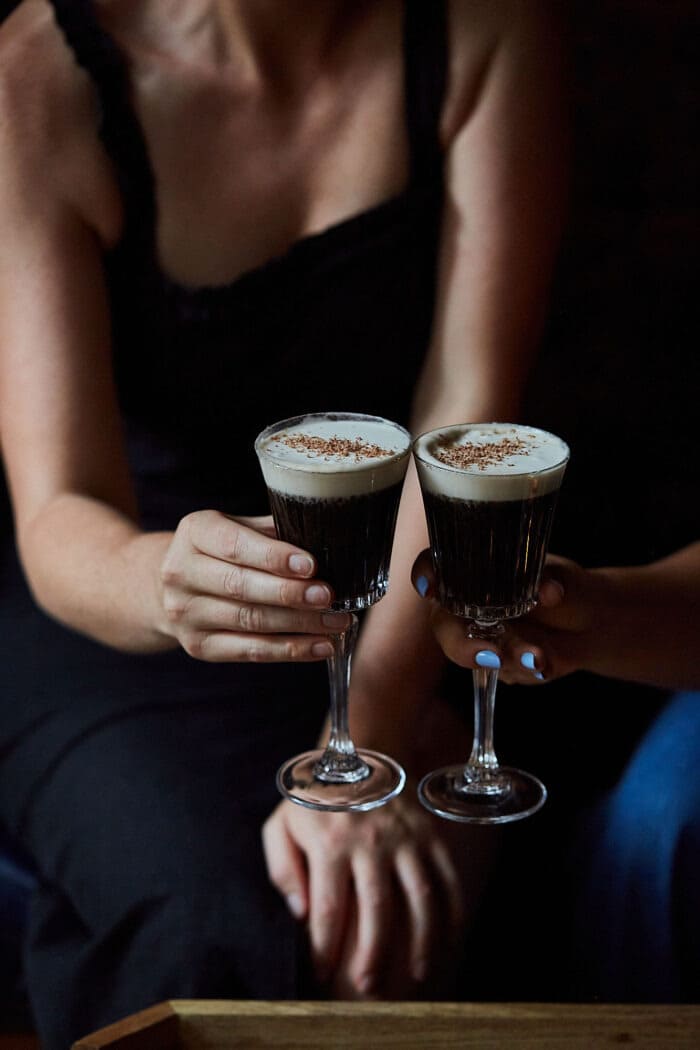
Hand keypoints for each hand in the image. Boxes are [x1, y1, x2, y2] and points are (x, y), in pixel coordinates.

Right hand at [158, 510, 350, 660]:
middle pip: (242, 587)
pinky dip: (290, 650)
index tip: (311, 565)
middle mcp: (182, 572)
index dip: (274, 558)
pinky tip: (322, 646)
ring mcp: (186, 613)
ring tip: (337, 622)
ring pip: (250, 621)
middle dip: (290, 594)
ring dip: (299, 624)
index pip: (235, 546)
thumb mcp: (236, 527)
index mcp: (195, 533)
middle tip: (329, 597)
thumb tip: (326, 542)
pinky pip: (250, 651)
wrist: (169, 586)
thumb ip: (272, 532)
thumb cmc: (220, 551)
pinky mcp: (198, 646)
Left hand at [262, 791, 491, 998]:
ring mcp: (405, 837)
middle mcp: (370, 841)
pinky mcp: (429, 833)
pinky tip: (448, 940)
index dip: (325, 948)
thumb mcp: (282, 823)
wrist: (360, 752)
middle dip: (373, 956)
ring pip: (419, 898)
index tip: (323, 972)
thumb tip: (299, 913)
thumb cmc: (315, 799)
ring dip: (421, 942)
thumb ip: (281, 868)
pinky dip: (453, 911)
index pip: (328, 909)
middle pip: (376, 910)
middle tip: (367, 987)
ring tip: (416, 974)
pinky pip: (447, 877)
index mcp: (330, 842)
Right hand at [411, 550, 596, 684]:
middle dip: (461, 644)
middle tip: (490, 656)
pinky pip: (505, 673)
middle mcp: (468, 607)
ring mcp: (482, 640)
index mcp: (473, 573)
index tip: (428, 587)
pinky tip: (543, 662)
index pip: (436, 567)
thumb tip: (550, 592)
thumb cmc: (566, 589)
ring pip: (477, 655)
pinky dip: (526, 669)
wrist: (593, 625)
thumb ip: (548, 582)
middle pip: (444, 626)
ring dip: (508, 658)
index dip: (425, 574)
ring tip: (538, 658)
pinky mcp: (501, 667)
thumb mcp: (558, 577)